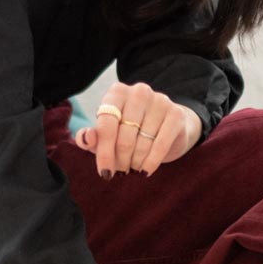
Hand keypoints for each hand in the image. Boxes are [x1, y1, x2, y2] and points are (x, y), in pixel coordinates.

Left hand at [75, 80, 200, 177]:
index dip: (104, 151)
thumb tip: (86, 138)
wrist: (168, 128)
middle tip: (121, 171)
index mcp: (117, 92)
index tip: (104, 172)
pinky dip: (151, 161)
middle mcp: (139, 91)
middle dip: (121, 159)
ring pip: (142, 142)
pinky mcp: (176, 114)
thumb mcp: (108, 135)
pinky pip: (161, 144)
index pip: (106, 123)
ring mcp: (160, 101)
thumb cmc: (131, 131)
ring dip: (136, 162)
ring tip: (134, 167)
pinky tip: (146, 170)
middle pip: (124, 135)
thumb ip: (91, 138)